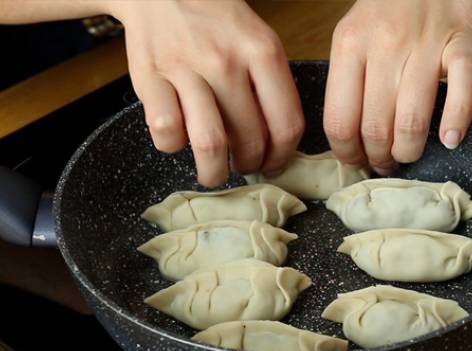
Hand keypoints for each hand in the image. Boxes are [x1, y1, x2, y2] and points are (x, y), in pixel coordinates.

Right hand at [109, 0, 303, 186]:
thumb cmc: (215, 22)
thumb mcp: (257, 40)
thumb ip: (271, 86)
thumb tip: (279, 143)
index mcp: (262, 51)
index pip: (286, 124)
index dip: (282, 157)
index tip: (274, 165)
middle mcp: (226, 61)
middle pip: (250, 140)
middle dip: (250, 166)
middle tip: (244, 168)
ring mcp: (186, 69)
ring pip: (209, 144)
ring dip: (213, 172)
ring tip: (213, 173)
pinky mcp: (150, 78)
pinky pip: (166, 132)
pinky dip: (172, 146)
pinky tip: (178, 138)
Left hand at [323, 0, 471, 173]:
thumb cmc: (390, 7)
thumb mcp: (354, 34)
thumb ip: (349, 80)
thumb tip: (348, 138)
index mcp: (349, 46)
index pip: (339, 120)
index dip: (346, 153)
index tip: (355, 161)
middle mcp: (384, 46)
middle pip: (374, 128)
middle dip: (378, 159)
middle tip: (384, 163)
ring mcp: (426, 44)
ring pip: (411, 121)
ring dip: (409, 151)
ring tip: (409, 155)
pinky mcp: (464, 42)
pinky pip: (461, 92)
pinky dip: (456, 122)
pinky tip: (450, 138)